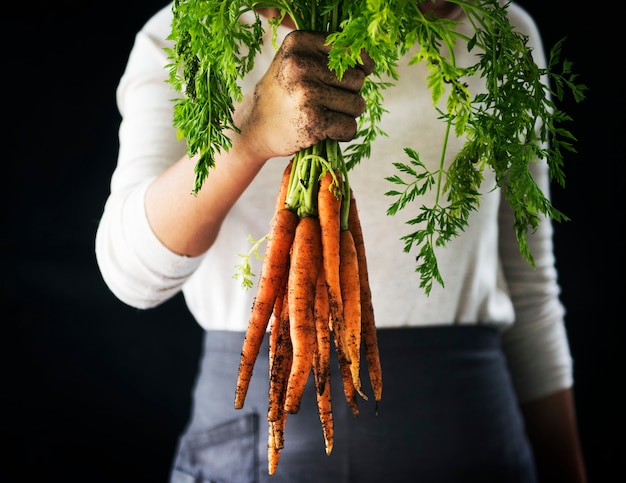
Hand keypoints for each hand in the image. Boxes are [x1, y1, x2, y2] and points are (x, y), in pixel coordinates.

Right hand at [232, 30, 373, 161]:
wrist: (254, 126)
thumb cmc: (284, 92)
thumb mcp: (295, 59)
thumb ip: (327, 53)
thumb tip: (368, 62)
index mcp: (299, 42)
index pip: (352, 50)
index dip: (361, 66)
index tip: (357, 76)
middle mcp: (302, 65)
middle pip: (358, 80)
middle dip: (349, 94)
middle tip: (325, 101)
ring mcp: (307, 93)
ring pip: (357, 105)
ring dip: (347, 115)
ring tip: (323, 114)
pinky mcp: (314, 121)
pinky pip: (350, 127)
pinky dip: (343, 133)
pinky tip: (325, 131)